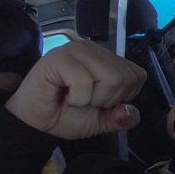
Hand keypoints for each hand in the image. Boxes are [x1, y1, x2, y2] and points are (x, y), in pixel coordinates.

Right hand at [4, 41, 146, 138]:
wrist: (36, 123)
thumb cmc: (68, 115)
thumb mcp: (103, 120)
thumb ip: (122, 118)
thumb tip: (129, 112)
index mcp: (110, 60)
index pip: (138, 76)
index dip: (123, 97)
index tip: (100, 100)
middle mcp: (97, 50)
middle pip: (125, 79)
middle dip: (106, 100)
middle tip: (84, 100)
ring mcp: (78, 50)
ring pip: (110, 78)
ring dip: (92, 99)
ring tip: (75, 97)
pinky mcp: (61, 57)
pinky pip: (85, 82)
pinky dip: (77, 99)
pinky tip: (64, 96)